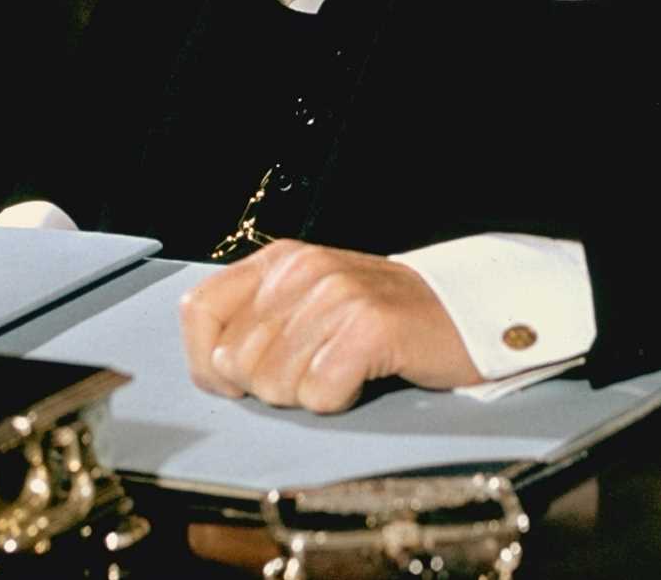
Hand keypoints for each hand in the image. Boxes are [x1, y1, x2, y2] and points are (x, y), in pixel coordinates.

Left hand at [179, 239, 480, 411]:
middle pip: (234, 361)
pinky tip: (363, 377)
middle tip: (316, 370)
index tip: (242, 381)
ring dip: (307, 394)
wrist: (462, 312)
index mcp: (279, 260)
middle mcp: (302, 268)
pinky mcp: (368, 325)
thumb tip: (211, 367)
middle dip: (268, 386)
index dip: (207, 361)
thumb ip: (257, 325)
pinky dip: (339, 400)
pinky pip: (319, 394)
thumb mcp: (308, 306)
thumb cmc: (379, 320)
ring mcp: (336, 293)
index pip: (197, 310)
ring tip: (343, 368)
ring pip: (273, 384)